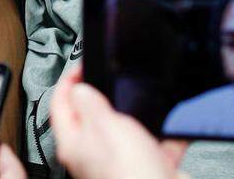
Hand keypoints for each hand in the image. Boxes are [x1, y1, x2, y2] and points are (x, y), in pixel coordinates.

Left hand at [50, 65, 187, 178]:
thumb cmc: (130, 174)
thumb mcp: (105, 126)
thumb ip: (89, 104)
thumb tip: (78, 88)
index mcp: (74, 143)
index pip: (60, 105)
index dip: (68, 81)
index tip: (81, 65)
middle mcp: (94, 154)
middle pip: (93, 116)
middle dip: (106, 95)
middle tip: (114, 77)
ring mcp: (121, 161)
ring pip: (127, 128)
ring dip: (140, 115)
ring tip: (146, 101)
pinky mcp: (146, 166)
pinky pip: (156, 143)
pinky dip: (166, 134)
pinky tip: (172, 126)